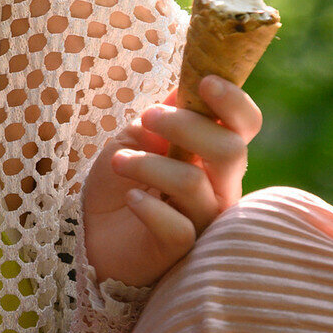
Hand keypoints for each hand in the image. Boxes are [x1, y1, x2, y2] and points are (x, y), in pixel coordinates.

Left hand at [81, 76, 263, 287]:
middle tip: (147, 118)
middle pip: (230, 150)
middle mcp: (219, 187)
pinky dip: (149, 207)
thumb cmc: (118, 182)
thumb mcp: (134, 139)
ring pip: (195, 184)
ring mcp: (204, 221)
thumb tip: (187, 86)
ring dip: (150, 165)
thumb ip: (163, 115)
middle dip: (185, 126)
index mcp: (212, 154)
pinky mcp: (181, 251)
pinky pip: (178, 228)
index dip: (234, 102)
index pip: (244, 125)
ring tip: (119, 163)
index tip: (205, 81)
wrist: (88, 231)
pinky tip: (131, 198)